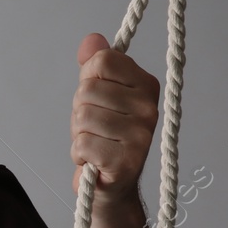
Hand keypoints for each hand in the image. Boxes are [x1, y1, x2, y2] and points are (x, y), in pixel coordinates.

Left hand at [70, 33, 157, 205]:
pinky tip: (94, 161)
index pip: (103, 61)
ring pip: (82, 116)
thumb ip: (93, 67)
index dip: (88, 78)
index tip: (97, 98)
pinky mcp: (126, 160)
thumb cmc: (103, 138)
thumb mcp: (96, 96)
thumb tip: (91, 40)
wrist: (111, 187)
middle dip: (80, 111)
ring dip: (78, 134)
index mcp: (146, 85)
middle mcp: (149, 108)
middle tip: (95, 128)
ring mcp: (141, 135)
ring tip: (95, 144)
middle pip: (87, 90)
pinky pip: (82, 143)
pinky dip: (79, 154)